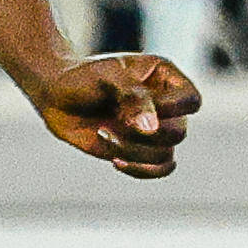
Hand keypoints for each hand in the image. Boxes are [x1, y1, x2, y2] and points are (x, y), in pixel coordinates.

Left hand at [29, 52, 200, 178]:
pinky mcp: (140, 150)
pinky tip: (115, 161)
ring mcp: (155, 129)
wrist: (57, 96)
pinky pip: (158, 169)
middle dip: (143, 134)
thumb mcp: (108, 78)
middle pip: (178, 132)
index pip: (190, 101)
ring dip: (132, 151)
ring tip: (103, 134)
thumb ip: (132, 98)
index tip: (134, 103)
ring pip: (165, 154)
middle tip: (112, 122)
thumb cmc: (83, 78)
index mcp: (166, 79)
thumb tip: (152, 128)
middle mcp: (167, 106)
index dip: (170, 109)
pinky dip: (139, 170)